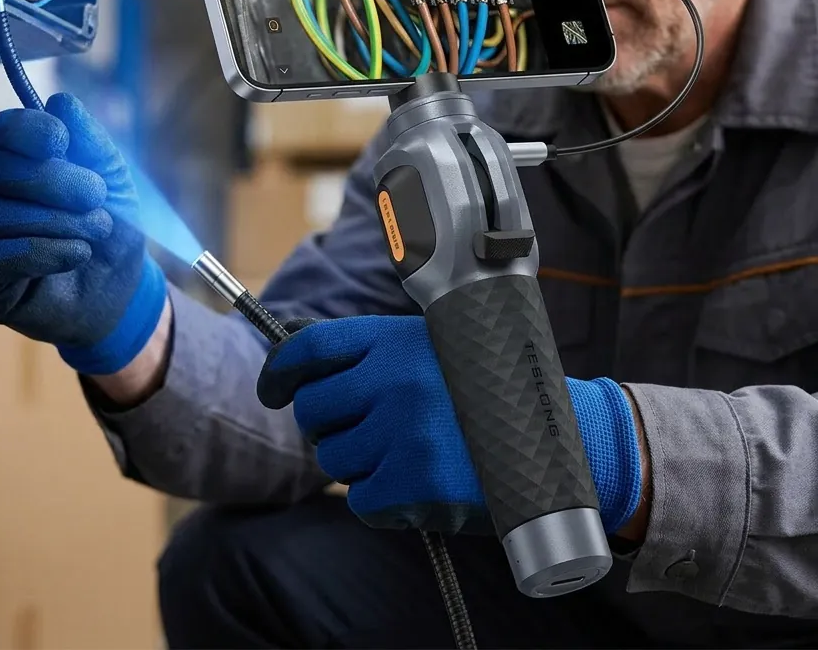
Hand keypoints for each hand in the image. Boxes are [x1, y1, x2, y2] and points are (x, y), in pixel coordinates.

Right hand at [0, 93, 166, 374]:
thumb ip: (90, 139)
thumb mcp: (111, 178)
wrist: (118, 291)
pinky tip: (76, 255)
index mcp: (11, 162)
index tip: (63, 142)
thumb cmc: (107, 229)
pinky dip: (43, 252)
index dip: (29, 130)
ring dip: (59, 221)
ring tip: (96, 232)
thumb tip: (60, 100)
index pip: (1, 131)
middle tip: (96, 197)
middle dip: (54, 180)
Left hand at [258, 315, 642, 534]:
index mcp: (394, 338)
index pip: (310, 347)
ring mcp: (402, 430)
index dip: (280, 371)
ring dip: (358, 464)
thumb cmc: (491, 388)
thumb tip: (304, 370)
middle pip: (314, 410)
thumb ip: (376, 354)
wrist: (566, 437)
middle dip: (326, 426)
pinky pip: (362, 499)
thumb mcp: (434, 347)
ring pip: (334, 458)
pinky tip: (418, 486)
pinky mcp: (415, 480)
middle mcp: (392, 378)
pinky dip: (382, 501)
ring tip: (405, 456)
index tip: (272, 391)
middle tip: (359, 432)